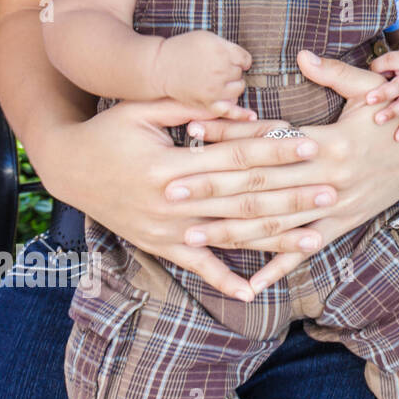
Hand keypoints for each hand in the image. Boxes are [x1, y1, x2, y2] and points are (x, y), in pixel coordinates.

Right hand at [33, 99, 310, 301]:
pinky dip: (225, 280)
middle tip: (331, 190)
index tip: (312, 146)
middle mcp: (173, 201)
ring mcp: (168, 229)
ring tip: (316, 238)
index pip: (237, 158)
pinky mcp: (160, 245)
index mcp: (172, 165)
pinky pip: (198, 267)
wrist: (67, 167)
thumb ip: (192, 107)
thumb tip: (242, 107)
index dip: (276, 152)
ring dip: (275, 239)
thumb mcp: (143, 108)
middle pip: (244, 199)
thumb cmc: (110, 130)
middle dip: (291, 196)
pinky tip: (255, 291)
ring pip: (231, 236)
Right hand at [154, 30, 255, 119]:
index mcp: (222, 52)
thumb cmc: (183, 49)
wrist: (159, 67)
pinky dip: (241, 114)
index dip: (238, 60)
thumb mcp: (207, 38)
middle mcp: (220, 71)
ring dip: (231, 86)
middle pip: (241, 74)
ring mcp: (215, 89)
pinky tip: (252, 116)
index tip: (229, 60)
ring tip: (216, 82)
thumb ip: (228, 47)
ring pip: (239, 90)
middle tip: (213, 69)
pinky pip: (229, 110)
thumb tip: (246, 61)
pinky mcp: (208, 103)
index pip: (246, 60)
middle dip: (232, 71)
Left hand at [166, 49, 398, 292]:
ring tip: (191, 235)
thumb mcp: (368, 90)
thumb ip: (334, 74)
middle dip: (212, 190)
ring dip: (231, 232)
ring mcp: (335, 207)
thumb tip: (302, 55)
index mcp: (330, 143)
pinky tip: (249, 284)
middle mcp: (329, 179)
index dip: (228, 136)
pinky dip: (278, 269)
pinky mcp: (342, 225)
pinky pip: (304, 250)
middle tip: (170, 191)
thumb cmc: (392, 116)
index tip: (190, 132)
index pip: (268, 141)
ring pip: (276, 224)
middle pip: (261, 186)